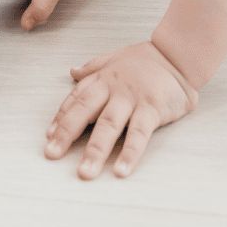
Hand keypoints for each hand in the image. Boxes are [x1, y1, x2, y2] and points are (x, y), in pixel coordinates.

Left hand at [44, 41, 198, 179]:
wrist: (177, 53)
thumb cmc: (147, 58)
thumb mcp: (116, 57)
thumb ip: (93, 67)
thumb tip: (72, 71)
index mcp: (103, 77)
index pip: (77, 98)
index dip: (62, 117)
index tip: (49, 136)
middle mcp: (113, 88)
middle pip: (85, 110)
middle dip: (66, 133)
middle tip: (51, 154)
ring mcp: (132, 98)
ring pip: (109, 125)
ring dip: (95, 150)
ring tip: (84, 172)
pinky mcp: (152, 108)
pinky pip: (139, 134)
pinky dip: (129, 152)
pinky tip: (120, 170)